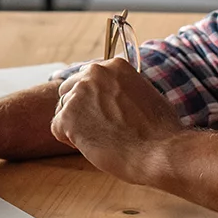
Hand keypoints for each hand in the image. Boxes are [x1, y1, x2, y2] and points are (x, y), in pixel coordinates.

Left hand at [49, 59, 185, 179]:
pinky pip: (57, 129)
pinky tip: (95, 146)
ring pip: (63, 111)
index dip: (93, 100)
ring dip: (77, 127)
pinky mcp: (67, 116)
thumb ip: (122, 89)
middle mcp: (93, 73)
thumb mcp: (145, 94)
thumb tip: (112, 96)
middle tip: (102, 129)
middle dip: (80, 111)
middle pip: (69, 91)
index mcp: (114, 65)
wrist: (159, 152)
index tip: (105, 113)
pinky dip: (71, 141)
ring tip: (103, 139)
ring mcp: (79, 93)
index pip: (87, 78)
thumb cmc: (160, 131)